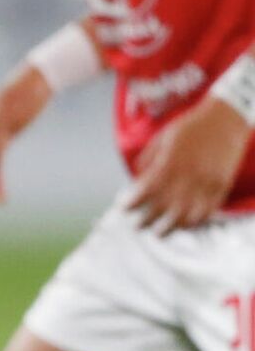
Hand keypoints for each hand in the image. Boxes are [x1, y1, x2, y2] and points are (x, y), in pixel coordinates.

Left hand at [124, 95, 250, 233]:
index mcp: (169, 163)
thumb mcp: (162, 138)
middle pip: (163, 207)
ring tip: (160, 232)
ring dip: (171, 227)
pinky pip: (208, 210)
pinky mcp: (222, 185)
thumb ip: (148, 160)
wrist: (226, 117)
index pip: (146, 191)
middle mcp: (187, 176)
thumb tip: (136, 181)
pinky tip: (185, 225)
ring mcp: (206, 182)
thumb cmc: (191, 127)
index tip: (124, 209)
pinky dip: (195, 221)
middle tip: (138, 227)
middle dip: (147, 220)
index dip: (133, 203)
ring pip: (186, 214)